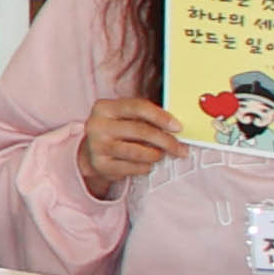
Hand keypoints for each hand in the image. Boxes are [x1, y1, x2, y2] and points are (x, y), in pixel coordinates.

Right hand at [75, 94, 189, 197]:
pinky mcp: (100, 165)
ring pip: (138, 152)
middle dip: (166, 141)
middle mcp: (97, 125)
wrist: (92, 151)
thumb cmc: (118, 130)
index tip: (179, 127)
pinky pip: (132, 168)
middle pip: (141, 131)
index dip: (161, 117)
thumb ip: (146, 117)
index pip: (137, 107)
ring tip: (161, 155)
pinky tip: (146, 164)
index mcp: (104, 107)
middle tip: (181, 149)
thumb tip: (176, 127)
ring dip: (156, 155)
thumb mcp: (126, 117)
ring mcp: (97, 146)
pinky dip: (145, 167)